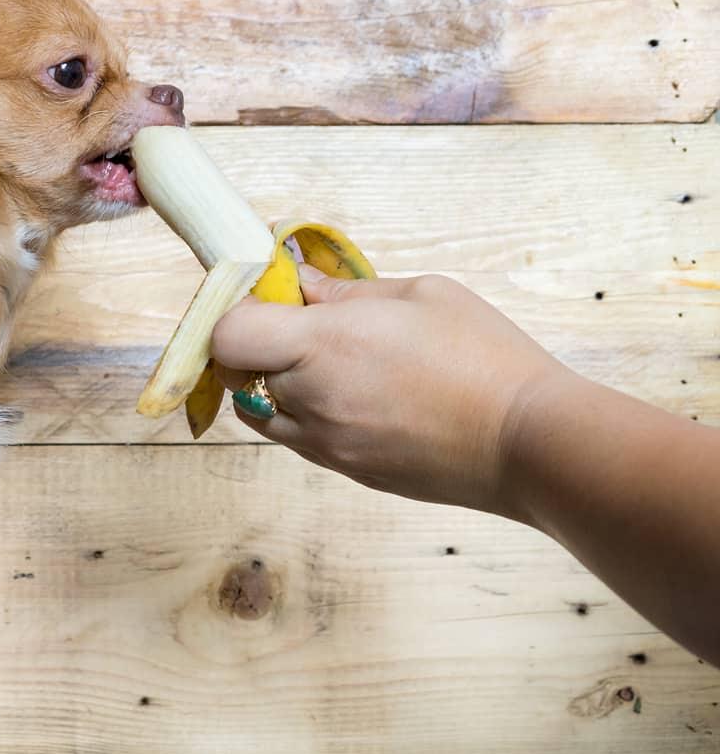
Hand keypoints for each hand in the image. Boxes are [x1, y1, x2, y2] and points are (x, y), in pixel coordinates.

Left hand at [209, 267, 566, 516]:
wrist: (526, 442)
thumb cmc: (482, 356)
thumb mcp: (421, 295)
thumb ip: (346, 291)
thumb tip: (298, 283)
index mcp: (322, 345)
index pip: (227, 335)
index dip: (236, 312)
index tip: (267, 298)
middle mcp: (309, 398)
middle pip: (238, 371)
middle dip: (259, 343)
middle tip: (304, 324)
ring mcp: (323, 443)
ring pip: (259, 409)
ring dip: (273, 382)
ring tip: (330, 363)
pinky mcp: (343, 470)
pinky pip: (295, 437)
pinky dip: (302, 413)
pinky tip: (353, 394)